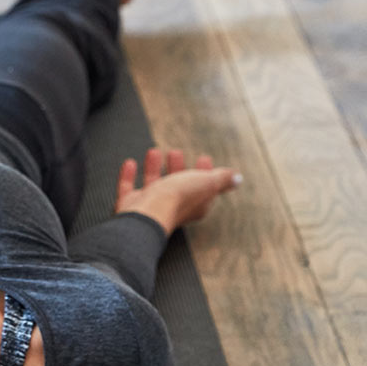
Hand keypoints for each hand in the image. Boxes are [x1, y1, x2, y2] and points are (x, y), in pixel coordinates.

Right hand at [114, 147, 240, 234]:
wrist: (146, 213)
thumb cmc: (176, 199)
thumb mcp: (206, 183)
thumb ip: (221, 179)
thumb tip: (237, 178)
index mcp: (194, 204)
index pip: (203, 188)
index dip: (204, 173)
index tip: (203, 158)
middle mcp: (172, 207)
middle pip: (177, 185)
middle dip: (178, 168)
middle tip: (176, 152)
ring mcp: (150, 207)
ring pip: (153, 185)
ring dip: (154, 168)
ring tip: (154, 151)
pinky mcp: (130, 205)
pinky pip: (128, 189)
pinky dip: (129, 176)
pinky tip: (130, 163)